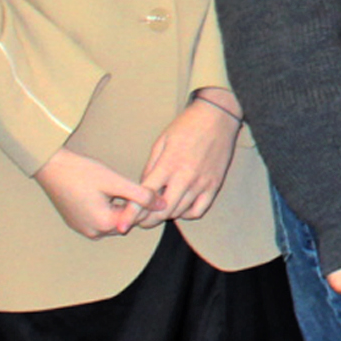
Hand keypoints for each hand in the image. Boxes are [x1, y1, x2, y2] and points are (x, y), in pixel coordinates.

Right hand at [33, 148, 164, 238]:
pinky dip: (108, 208)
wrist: (51, 167)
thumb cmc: (82, 172)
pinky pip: (100, 218)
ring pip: (113, 220)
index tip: (151, 189)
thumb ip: (140, 194)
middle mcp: (94, 232)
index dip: (146, 204)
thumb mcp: (115, 181)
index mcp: (104, 224)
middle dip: (133, 206)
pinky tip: (108, 191)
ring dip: (121, 206)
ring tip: (122, 187)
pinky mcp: (77, 222)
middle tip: (138, 187)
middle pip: (125, 221)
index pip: (136, 219)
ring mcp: (84, 229)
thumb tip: (162, 204)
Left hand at [136, 95, 242, 224]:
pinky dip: (186, 214)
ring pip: (179, 212)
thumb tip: (143, 187)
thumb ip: (151, 166)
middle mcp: (185, 177)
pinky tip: (180, 207)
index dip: (132, 212)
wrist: (217, 117)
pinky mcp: (214, 185)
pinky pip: (198, 210)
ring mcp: (201, 183)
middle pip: (163, 211)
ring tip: (157, 214)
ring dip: (166, 216)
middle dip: (148, 220)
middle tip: (140, 221)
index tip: (123, 224)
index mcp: (169, 164)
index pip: (146, 195)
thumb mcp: (162, 141)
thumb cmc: (187, 125)